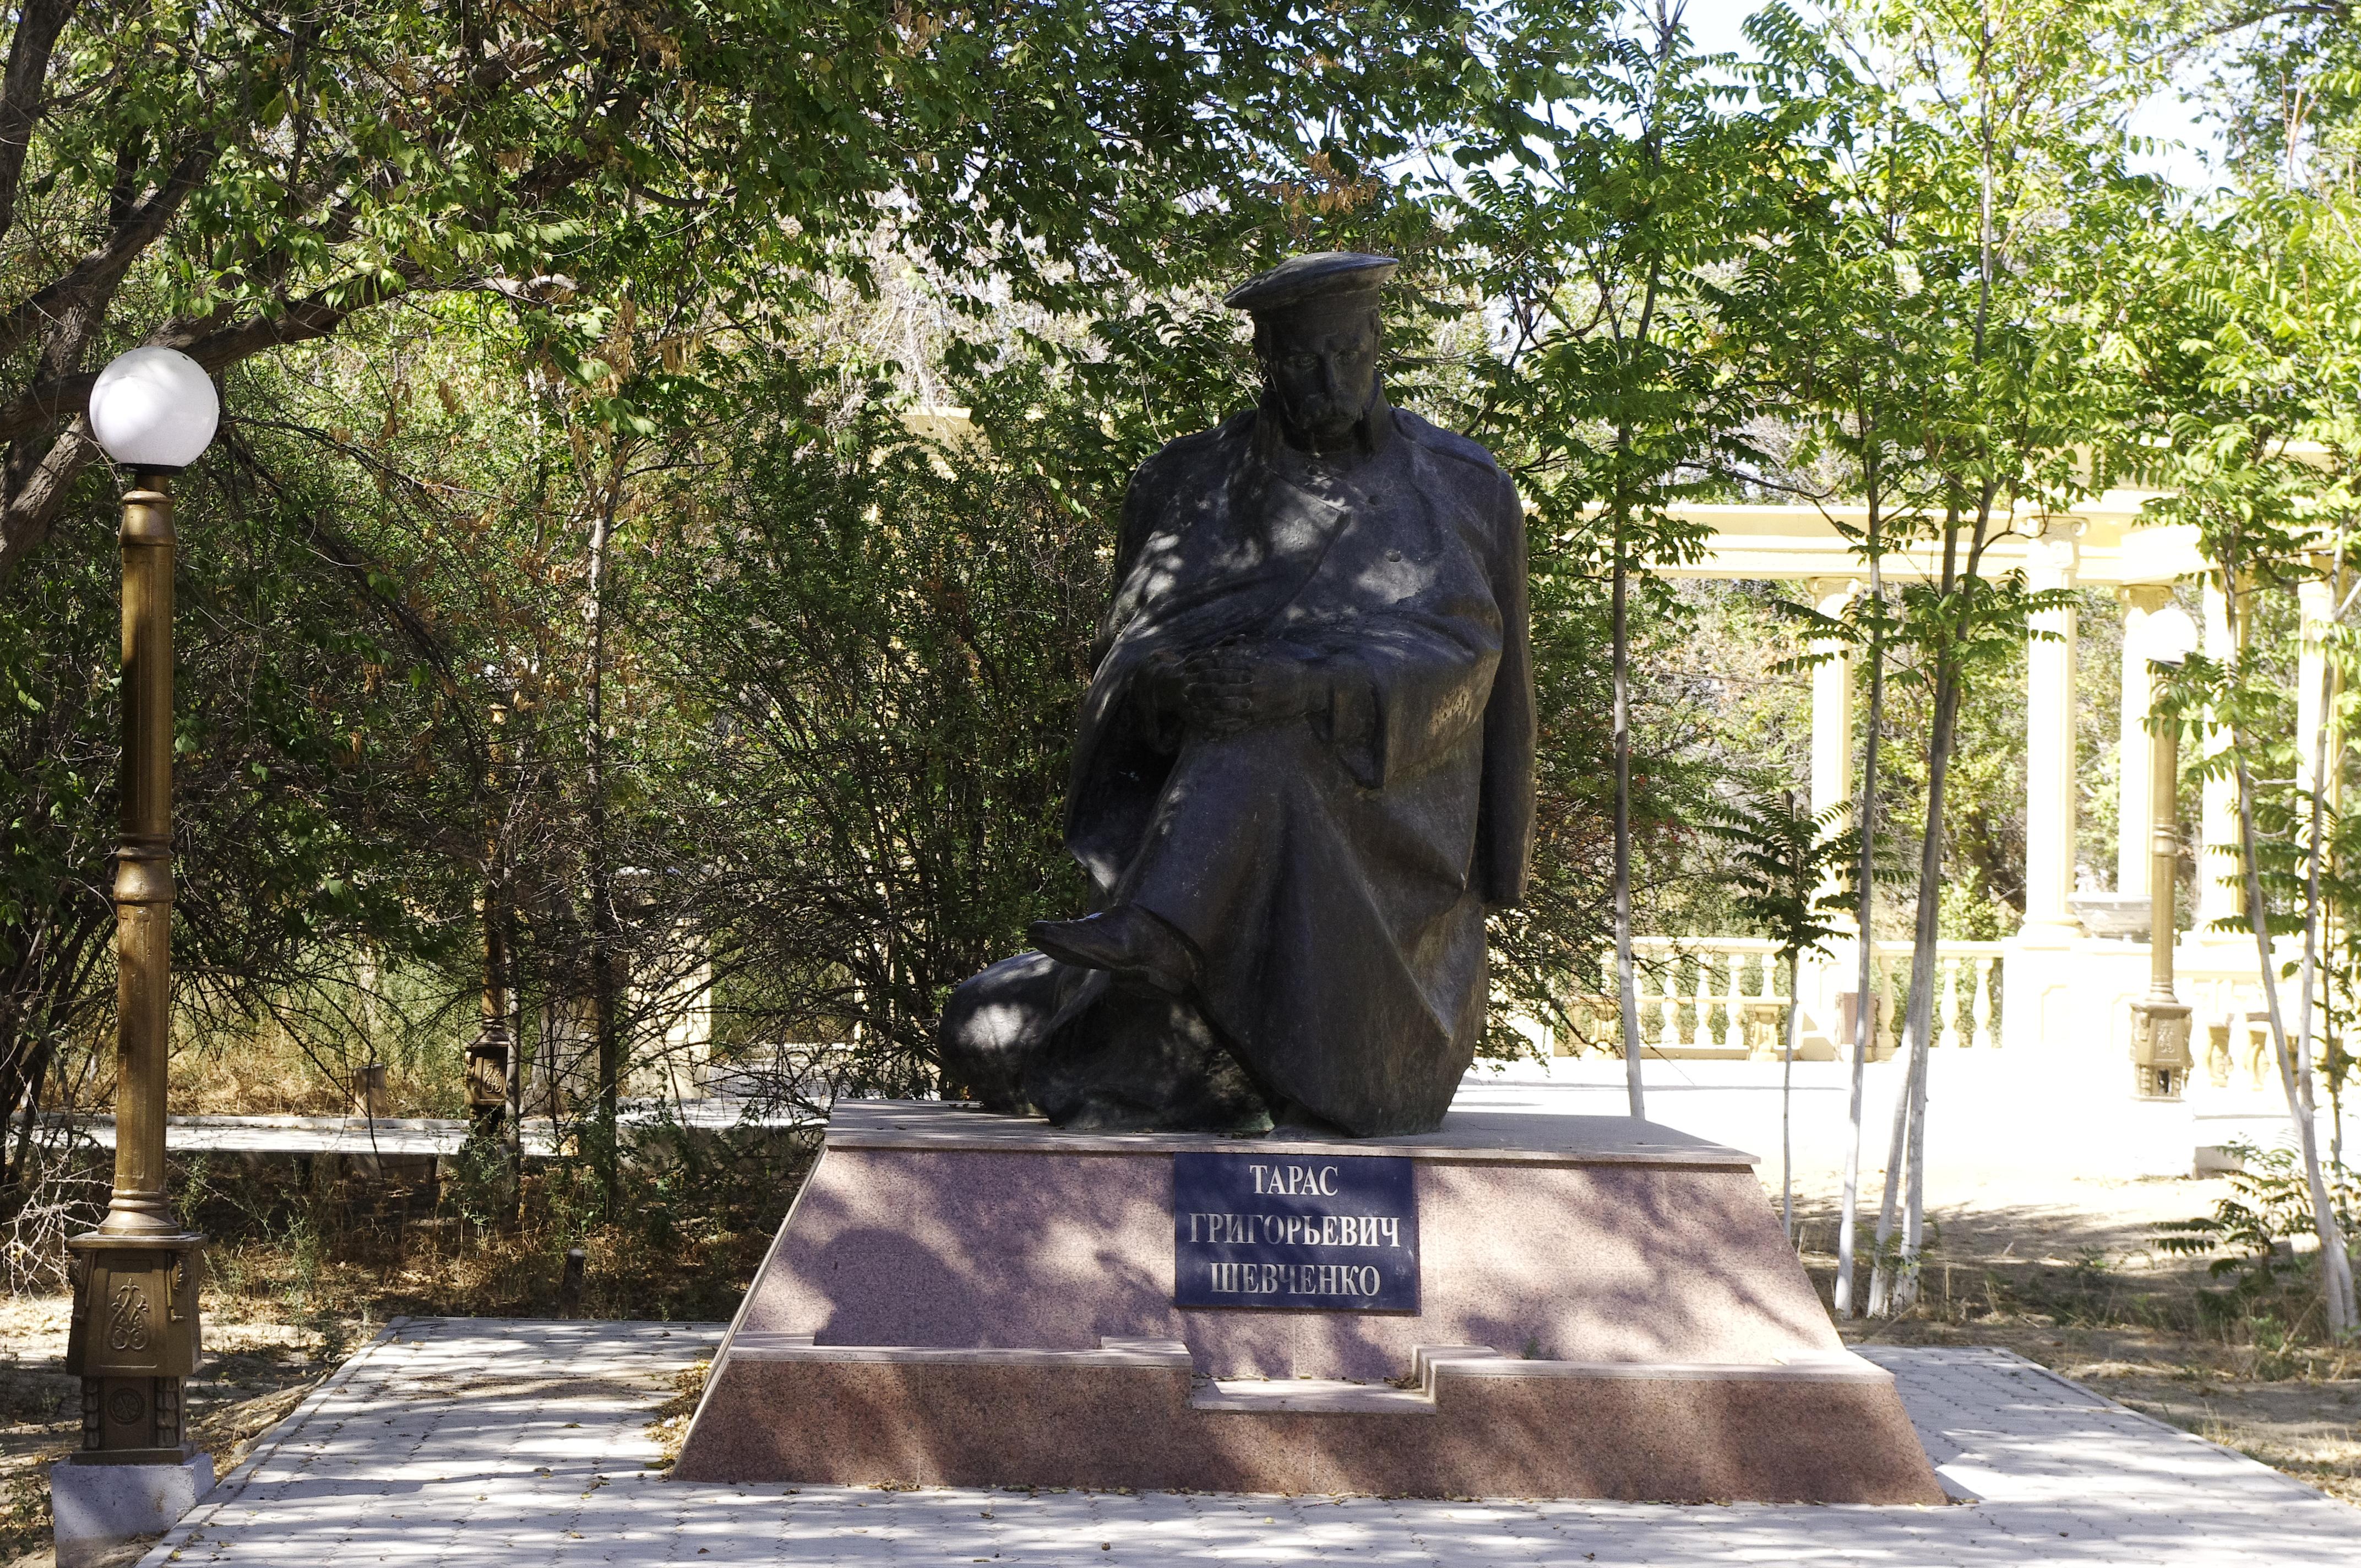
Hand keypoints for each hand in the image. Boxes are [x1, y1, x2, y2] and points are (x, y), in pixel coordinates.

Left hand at [1179, 640, 1316, 736]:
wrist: (1310, 688)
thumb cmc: (1290, 669)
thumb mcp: (1269, 656)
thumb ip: (1249, 652)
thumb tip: (1232, 643)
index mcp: (1253, 669)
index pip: (1222, 667)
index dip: (1204, 667)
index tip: (1191, 667)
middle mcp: (1251, 687)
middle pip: (1219, 688)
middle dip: (1201, 689)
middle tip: (1186, 689)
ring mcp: (1255, 704)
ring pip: (1224, 708)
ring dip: (1206, 709)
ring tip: (1192, 709)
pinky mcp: (1259, 718)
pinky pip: (1236, 726)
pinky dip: (1221, 730)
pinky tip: (1208, 732)